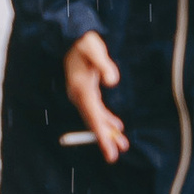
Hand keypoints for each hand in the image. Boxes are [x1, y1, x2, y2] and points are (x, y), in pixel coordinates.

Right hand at [64, 31, 127, 160]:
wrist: (71, 37)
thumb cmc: (84, 42)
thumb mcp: (94, 49)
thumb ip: (104, 64)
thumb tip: (113, 81)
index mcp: (81, 89)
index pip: (93, 117)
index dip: (101, 135)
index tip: (108, 150)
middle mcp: (79, 95)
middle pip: (93, 122)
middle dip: (104, 139)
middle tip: (114, 156)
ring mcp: (81, 94)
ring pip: (95, 118)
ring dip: (107, 132)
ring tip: (122, 145)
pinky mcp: (86, 91)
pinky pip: (95, 110)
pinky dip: (106, 120)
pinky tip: (116, 127)